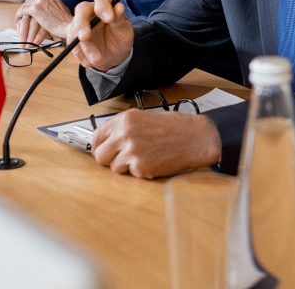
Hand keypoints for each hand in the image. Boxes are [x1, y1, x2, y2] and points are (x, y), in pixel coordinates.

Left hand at [16, 0, 70, 42]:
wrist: (69, 26)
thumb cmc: (66, 22)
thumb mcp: (61, 9)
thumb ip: (53, 7)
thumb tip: (48, 10)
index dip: (32, 5)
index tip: (29, 10)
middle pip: (30, 1)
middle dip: (25, 8)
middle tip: (22, 15)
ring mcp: (39, 1)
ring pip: (25, 6)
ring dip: (21, 13)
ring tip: (18, 18)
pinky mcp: (35, 9)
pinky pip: (22, 12)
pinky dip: (18, 16)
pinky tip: (17, 20)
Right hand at [67, 0, 133, 70]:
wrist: (113, 56)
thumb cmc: (119, 39)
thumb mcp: (124, 31)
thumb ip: (120, 20)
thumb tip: (119, 7)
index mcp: (105, 5)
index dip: (103, 5)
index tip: (109, 18)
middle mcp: (90, 11)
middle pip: (81, 9)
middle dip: (82, 24)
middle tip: (86, 37)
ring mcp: (79, 23)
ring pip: (74, 29)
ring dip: (84, 46)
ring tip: (96, 59)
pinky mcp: (73, 37)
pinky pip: (72, 44)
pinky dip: (80, 55)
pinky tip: (89, 62)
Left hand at [89, 109, 221, 178]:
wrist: (197, 137)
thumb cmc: (176, 128)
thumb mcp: (146, 118)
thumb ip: (125, 128)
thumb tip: (107, 142)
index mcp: (125, 119)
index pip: (97, 136)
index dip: (99, 147)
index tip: (104, 151)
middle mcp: (125, 134)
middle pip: (100, 156)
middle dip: (110, 160)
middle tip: (123, 159)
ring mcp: (132, 151)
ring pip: (114, 168)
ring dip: (127, 167)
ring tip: (145, 158)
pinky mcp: (141, 166)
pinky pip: (132, 174)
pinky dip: (142, 172)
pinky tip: (155, 161)